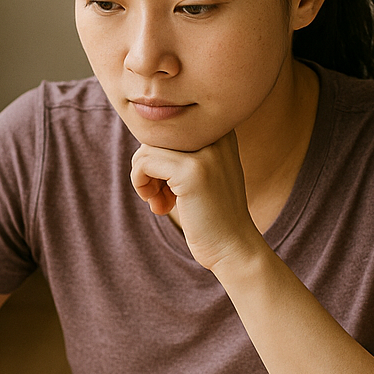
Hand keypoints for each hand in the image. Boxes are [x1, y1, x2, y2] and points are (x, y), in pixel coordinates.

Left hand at [129, 130, 263, 274]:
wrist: (233, 247)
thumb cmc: (212, 213)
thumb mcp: (202, 171)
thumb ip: (181, 148)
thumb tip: (142, 129)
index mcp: (220, 129)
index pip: (169, 126)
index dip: (160, 155)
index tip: (167, 183)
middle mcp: (216, 133)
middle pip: (157, 135)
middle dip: (150, 167)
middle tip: (159, 196)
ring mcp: (205, 151)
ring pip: (147, 147)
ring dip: (143, 177)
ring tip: (159, 202)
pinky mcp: (192, 171)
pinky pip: (144, 163)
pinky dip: (140, 183)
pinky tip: (159, 206)